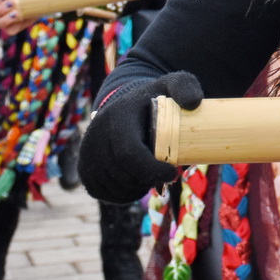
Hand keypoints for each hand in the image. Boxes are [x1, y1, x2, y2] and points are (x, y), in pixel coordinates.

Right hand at [79, 72, 202, 203]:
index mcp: (116, 118)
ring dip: (138, 188)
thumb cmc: (153, 98)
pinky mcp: (85, 170)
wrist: (125, 105)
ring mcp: (87, 155)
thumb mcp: (171, 85)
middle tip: (168, 176)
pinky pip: (104, 193)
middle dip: (149, 179)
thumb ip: (185, 87)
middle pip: (123, 174)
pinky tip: (139, 184)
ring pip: (114, 186)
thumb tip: (194, 103)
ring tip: (154, 176)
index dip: (152, 169)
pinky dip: (124, 195)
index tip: (173, 173)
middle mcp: (95, 136)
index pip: (129, 153)